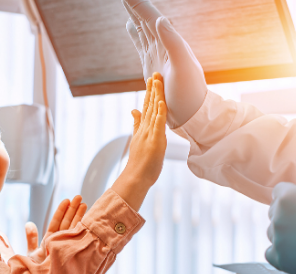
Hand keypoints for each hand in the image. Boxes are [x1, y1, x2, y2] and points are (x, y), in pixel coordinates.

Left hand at [26, 195, 87, 261]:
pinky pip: (77, 240)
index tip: (67, 200)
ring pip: (73, 230)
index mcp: (50, 243)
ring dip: (79, 217)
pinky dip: (82, 230)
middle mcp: (59, 246)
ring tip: (85, 203)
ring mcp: (66, 250)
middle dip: (73, 211)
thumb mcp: (31, 253)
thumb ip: (31, 238)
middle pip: (67, 224)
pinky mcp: (71, 255)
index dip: (61, 212)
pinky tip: (88, 221)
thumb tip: (29, 223)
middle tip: (80, 197)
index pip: (57, 224)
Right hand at [111, 73, 167, 210]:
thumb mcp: (138, 139)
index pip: (147, 107)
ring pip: (154, 111)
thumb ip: (137, 124)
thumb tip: (134, 109)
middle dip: (153, 89)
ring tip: (157, 80)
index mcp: (143, 128)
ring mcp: (149, 134)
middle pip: (150, 105)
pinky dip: (160, 112)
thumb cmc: (140, 163)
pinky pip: (158, 124)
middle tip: (155, 73)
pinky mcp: (154, 141)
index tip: (152, 79)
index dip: (150, 93)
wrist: (136, 178)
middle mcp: (145, 128)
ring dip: (156, 95)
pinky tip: (161, 101)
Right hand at [121, 0, 206, 126]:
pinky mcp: (151, 65)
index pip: (151, 17)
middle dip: (135, 4)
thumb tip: (159, 20)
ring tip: (127, 1)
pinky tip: (129, 26)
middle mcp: (164, 45)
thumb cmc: (190, 93)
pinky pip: (140, 43)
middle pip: (145, 18)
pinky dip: (134, 32)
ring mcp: (156, 54)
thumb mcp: (183, 67)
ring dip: (134, 13)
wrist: (191, 113)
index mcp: (171, 42)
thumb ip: (173, 43)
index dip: (138, 4)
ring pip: (142, 28)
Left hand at [265, 153, 295, 273]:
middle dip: (290, 212)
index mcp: (286, 198)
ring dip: (286, 231)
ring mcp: (278, 242)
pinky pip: (272, 253)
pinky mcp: (283, 262)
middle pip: (276, 211)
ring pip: (274, 232)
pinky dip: (282, 251)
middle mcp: (277, 219)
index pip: (281, 190)